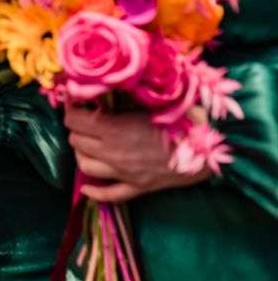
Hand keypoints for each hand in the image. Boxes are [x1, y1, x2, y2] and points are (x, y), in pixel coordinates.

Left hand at [65, 106, 211, 202]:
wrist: (209, 150)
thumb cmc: (181, 120)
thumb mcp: (149, 102)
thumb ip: (122, 96)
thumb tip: (102, 84)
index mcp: (115, 130)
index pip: (74, 120)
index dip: (71, 108)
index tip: (76, 101)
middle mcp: (114, 154)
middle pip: (76, 141)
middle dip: (75, 128)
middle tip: (83, 117)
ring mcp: (126, 174)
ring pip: (86, 166)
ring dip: (81, 152)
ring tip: (86, 141)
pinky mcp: (139, 188)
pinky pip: (110, 195)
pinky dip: (94, 191)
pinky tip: (86, 186)